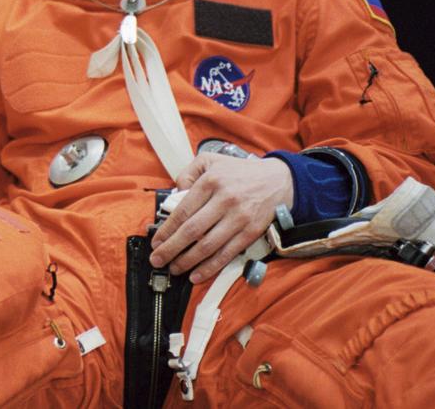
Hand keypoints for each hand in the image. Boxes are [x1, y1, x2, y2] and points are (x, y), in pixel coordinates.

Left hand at [149, 153, 291, 283]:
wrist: (278, 180)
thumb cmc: (239, 172)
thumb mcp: (210, 160)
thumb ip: (187, 173)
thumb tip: (175, 195)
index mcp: (211, 182)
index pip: (183, 210)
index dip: (166, 230)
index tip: (155, 241)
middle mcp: (224, 200)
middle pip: (192, 231)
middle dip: (171, 249)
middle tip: (157, 260)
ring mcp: (239, 218)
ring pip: (208, 246)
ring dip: (188, 261)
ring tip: (174, 269)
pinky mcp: (251, 232)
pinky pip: (227, 253)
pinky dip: (211, 267)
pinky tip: (196, 274)